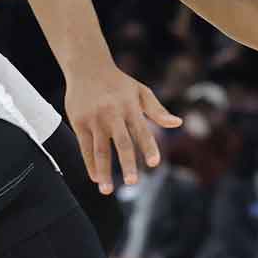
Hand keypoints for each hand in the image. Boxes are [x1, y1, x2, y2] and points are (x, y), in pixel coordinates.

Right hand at [65, 63, 181, 194]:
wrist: (87, 66)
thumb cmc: (118, 82)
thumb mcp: (141, 91)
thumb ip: (157, 110)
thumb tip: (178, 124)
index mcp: (130, 107)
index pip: (142, 130)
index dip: (148, 147)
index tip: (154, 163)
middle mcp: (113, 114)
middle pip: (121, 142)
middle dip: (127, 163)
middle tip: (133, 183)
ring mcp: (94, 119)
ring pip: (100, 149)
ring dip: (104, 171)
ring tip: (107, 190)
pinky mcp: (79, 122)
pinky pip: (85, 147)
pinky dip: (89, 163)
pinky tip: (95, 178)